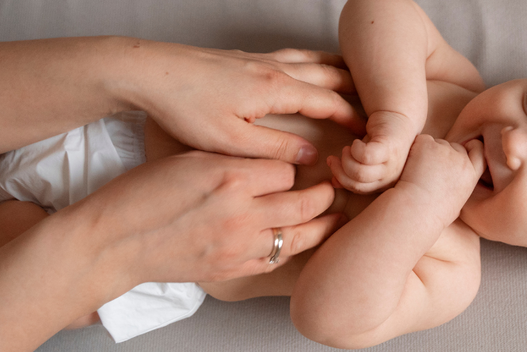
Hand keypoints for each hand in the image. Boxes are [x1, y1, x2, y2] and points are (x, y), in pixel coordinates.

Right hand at [65, 151, 342, 286]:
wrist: (114, 241)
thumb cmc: (143, 194)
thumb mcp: (190, 160)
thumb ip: (234, 160)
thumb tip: (270, 163)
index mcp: (230, 177)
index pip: (287, 169)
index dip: (294, 166)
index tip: (298, 165)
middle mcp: (241, 213)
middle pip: (305, 201)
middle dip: (325, 193)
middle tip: (336, 186)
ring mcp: (239, 246)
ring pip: (299, 235)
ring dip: (322, 224)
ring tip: (335, 215)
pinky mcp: (232, 269)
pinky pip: (276, 258)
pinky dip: (292, 247)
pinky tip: (299, 239)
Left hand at [116, 40, 365, 164]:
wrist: (150, 72)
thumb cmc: (185, 108)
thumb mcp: (231, 141)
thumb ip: (275, 148)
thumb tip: (310, 155)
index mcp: (275, 89)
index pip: (328, 102)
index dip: (352, 117)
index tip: (370, 132)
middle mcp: (273, 69)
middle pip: (327, 75)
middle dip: (355, 90)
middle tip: (376, 105)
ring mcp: (258, 60)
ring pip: (311, 60)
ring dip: (337, 70)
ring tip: (356, 80)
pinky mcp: (243, 58)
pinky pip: (292, 56)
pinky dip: (312, 61)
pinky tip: (308, 67)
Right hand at [327, 110, 416, 193]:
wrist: (398, 119)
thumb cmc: (378, 141)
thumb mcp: (363, 161)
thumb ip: (350, 173)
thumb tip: (334, 182)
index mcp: (383, 184)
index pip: (357, 189)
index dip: (340, 178)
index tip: (332, 163)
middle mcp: (390, 177)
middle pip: (357, 185)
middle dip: (340, 170)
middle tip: (336, 157)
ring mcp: (392, 164)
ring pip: (360, 173)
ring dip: (347, 160)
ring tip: (347, 149)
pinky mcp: (389, 148)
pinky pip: (366, 156)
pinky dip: (356, 149)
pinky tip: (356, 142)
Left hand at [395, 135, 483, 223]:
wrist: (415, 210)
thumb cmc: (432, 216)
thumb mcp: (456, 206)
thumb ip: (458, 190)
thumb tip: (453, 190)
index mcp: (470, 174)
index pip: (478, 150)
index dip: (471, 147)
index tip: (462, 150)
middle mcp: (461, 159)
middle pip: (453, 146)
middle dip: (443, 153)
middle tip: (429, 170)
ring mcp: (444, 149)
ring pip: (436, 143)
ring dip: (428, 152)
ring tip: (418, 172)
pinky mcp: (427, 144)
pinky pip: (421, 140)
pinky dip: (415, 148)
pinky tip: (410, 165)